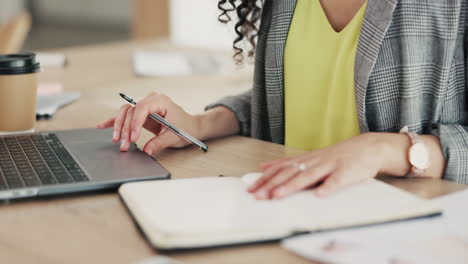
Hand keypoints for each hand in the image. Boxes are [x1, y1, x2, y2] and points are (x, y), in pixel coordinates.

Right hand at [97, 92, 200, 154]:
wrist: (191, 127)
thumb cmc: (186, 128)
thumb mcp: (174, 136)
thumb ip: (160, 142)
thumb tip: (146, 150)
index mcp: (160, 101)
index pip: (142, 108)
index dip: (135, 123)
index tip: (133, 138)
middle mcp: (150, 100)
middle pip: (131, 111)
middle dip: (126, 129)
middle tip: (124, 145)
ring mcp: (145, 106)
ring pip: (125, 113)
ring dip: (120, 127)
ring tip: (117, 141)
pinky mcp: (141, 114)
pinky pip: (126, 116)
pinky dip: (115, 121)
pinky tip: (103, 125)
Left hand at [248, 133, 396, 198]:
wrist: (368, 147)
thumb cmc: (338, 156)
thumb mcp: (309, 157)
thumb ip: (288, 163)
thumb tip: (264, 167)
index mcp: (305, 160)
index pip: (280, 169)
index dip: (265, 179)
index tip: (251, 189)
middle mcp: (314, 161)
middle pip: (290, 173)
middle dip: (272, 185)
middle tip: (258, 195)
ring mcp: (330, 166)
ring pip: (309, 176)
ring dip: (292, 186)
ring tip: (278, 195)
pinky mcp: (347, 172)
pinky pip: (337, 181)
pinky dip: (328, 187)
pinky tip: (319, 196)